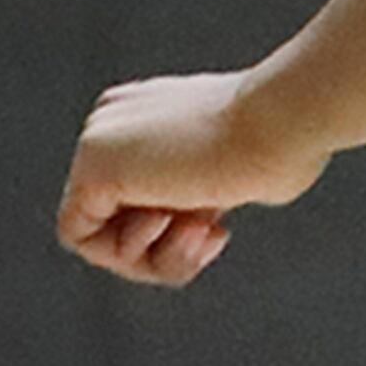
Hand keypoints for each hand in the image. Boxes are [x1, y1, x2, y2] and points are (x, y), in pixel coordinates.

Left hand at [59, 70, 322, 286]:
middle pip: (114, 216)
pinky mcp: (93, 164)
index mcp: (152, 112)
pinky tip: (173, 223)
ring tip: (197, 229)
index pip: (135, 194)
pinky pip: (81, 235)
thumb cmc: (284, 145)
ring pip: (99, 231)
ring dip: (153, 254)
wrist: (284, 121)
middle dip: (165, 246)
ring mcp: (102, 138)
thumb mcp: (244, 170)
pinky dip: (126, 252)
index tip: (218, 231)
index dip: (176, 231)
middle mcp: (119, 119)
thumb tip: (199, 226)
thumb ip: (209, 189)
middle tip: (210, 233)